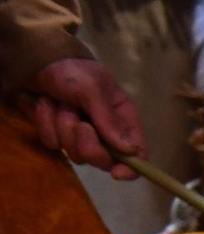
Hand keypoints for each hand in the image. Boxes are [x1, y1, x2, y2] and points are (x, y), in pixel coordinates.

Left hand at [27, 58, 145, 179]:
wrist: (36, 59)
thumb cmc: (73, 70)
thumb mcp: (93, 88)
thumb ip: (109, 119)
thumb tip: (129, 151)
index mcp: (123, 121)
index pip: (137, 154)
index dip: (131, 168)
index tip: (117, 173)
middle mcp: (105, 134)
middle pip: (104, 160)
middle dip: (87, 144)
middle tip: (79, 124)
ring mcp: (80, 137)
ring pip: (75, 153)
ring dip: (63, 127)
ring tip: (59, 103)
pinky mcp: (57, 135)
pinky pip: (52, 143)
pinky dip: (45, 123)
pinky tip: (45, 104)